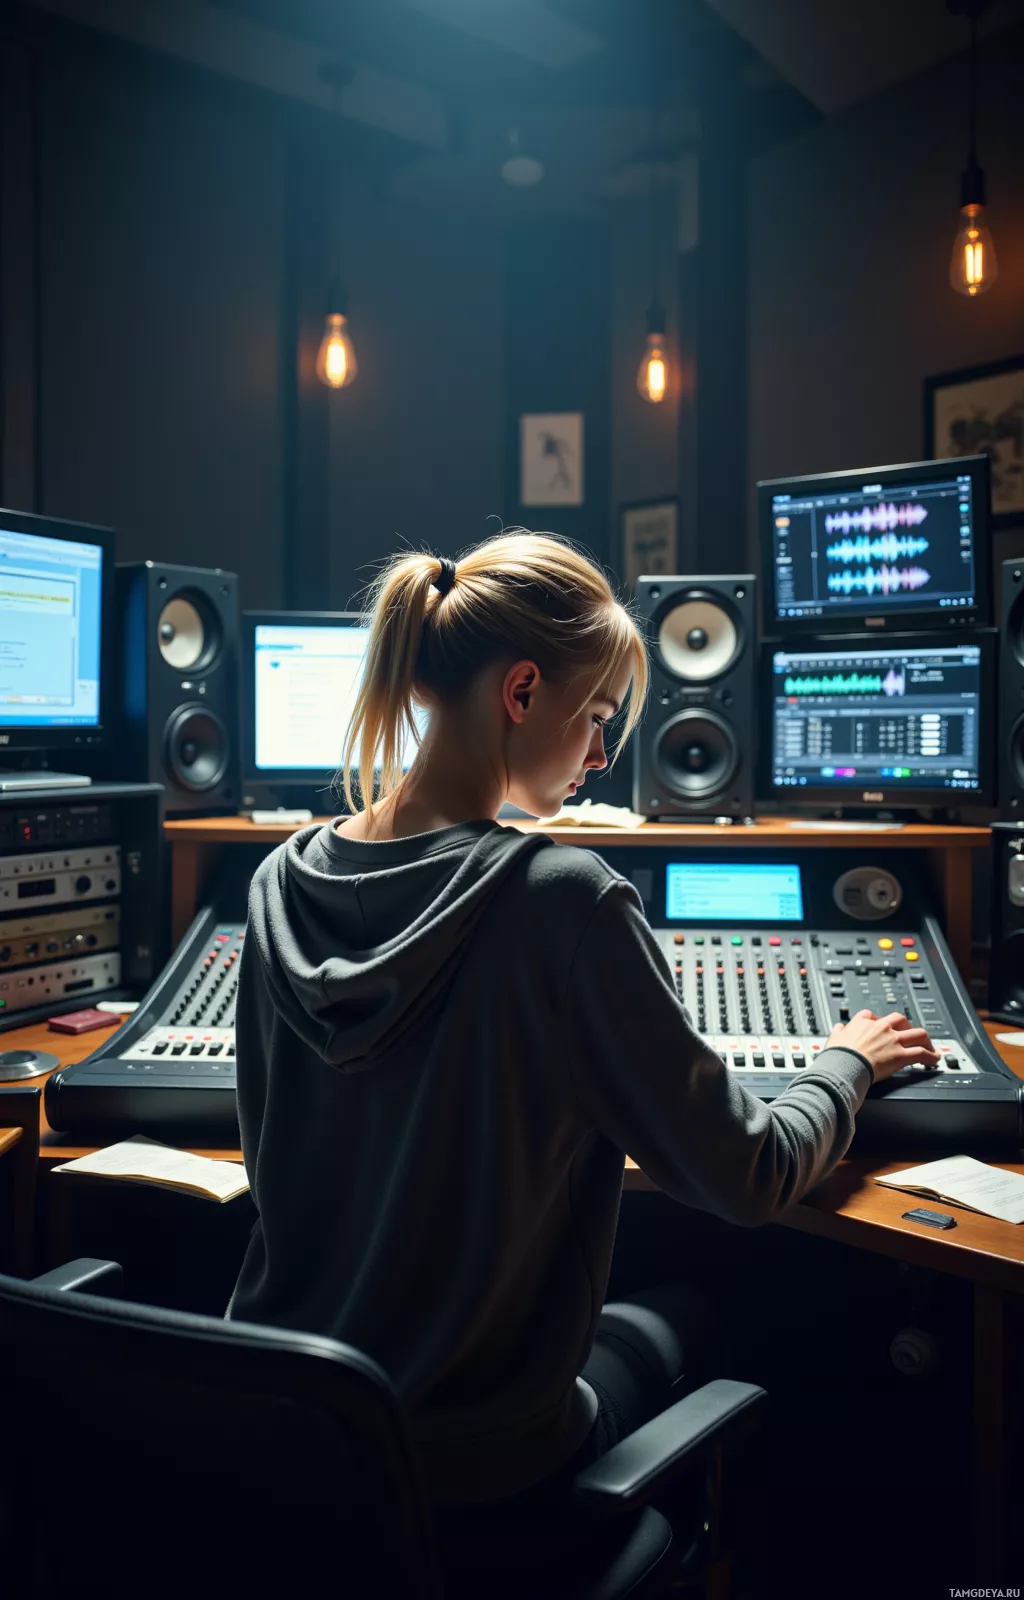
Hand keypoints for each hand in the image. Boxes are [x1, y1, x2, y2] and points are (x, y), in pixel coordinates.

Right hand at [824, 1009, 941, 1082]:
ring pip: (917, 1033)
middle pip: (901, 1019)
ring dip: (925, 1039)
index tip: (882, 1026)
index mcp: (863, 1023)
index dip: (879, 1021)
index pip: (873, 1016)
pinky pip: (922, 1053)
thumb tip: (838, 1029)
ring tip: (928, 1045)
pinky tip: (934, 1060)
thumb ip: (838, 1033)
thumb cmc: (839, 1055)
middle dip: (907, 1026)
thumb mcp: (834, 1039)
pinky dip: (930, 1056)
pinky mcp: (901, 1055)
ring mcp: (893, 1040)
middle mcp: (881, 1028)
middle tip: (908, 1034)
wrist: (845, 1065)